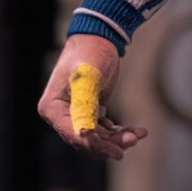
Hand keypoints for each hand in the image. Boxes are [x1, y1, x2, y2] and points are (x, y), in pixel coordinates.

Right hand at [37, 33, 148, 159]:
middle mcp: (60, 115)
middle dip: (111, 143)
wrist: (100, 38)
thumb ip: (84, 105)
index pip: (74, 135)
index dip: (96, 145)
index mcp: (52, 108)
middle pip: (87, 139)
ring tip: (139, 133)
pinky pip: (105, 129)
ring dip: (119, 138)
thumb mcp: (88, 78)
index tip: (117, 152)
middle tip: (134, 140)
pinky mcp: (91, 111)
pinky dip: (120, 132)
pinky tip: (138, 130)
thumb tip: (85, 133)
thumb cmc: (90, 54)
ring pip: (98, 137)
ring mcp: (76, 114)